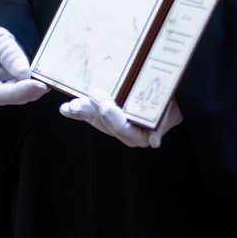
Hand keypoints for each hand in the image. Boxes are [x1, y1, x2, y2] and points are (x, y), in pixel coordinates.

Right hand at [0, 25, 49, 105]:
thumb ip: (9, 54)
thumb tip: (25, 74)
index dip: (17, 92)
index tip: (37, 84)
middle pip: (10, 98)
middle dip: (29, 92)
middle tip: (45, 83)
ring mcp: (1, 88)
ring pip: (19, 97)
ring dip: (35, 90)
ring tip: (47, 79)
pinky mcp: (12, 86)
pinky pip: (24, 91)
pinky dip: (36, 86)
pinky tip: (44, 78)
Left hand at [59, 93, 180, 147]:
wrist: (166, 96)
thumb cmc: (171, 101)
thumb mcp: (171, 109)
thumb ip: (162, 124)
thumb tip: (154, 143)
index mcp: (140, 134)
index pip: (123, 128)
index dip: (113, 117)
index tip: (106, 104)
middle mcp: (124, 133)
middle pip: (106, 123)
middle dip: (96, 110)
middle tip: (91, 94)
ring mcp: (112, 125)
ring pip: (94, 119)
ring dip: (82, 112)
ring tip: (71, 106)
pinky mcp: (103, 117)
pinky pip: (88, 116)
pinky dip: (77, 112)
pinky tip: (65, 110)